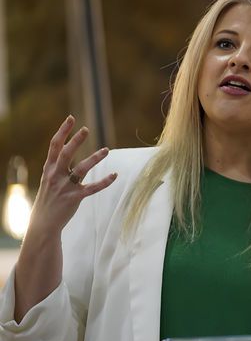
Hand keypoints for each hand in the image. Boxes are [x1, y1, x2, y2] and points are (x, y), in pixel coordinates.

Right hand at [29, 115, 116, 236]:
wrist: (44, 222)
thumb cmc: (49, 198)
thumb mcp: (48, 178)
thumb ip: (57, 164)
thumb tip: (66, 147)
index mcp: (49, 168)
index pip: (55, 145)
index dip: (63, 131)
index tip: (71, 118)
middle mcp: (56, 175)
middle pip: (66, 153)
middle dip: (75, 140)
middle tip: (86, 129)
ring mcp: (65, 187)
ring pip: (81, 169)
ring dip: (94, 158)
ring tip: (106, 150)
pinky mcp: (75, 198)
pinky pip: (92, 188)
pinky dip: (104, 181)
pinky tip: (114, 175)